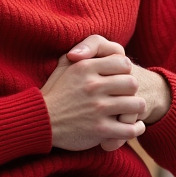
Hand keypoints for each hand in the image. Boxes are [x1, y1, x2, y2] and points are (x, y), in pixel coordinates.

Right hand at [42, 36, 145, 151]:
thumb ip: (80, 53)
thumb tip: (94, 47)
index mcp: (85, 68)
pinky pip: (130, 128)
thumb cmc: (53, 93)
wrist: (39, 121)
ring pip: (136, 105)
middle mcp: (93, 86)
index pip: (123, 63)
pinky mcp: (100, 130)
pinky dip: (136, 128)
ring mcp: (98, 109)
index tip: (121, 78)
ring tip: (132, 110)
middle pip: (132, 83)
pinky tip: (134, 127)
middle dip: (132, 90)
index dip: (125, 70)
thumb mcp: (63, 66)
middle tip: (127, 95)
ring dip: (136, 109)